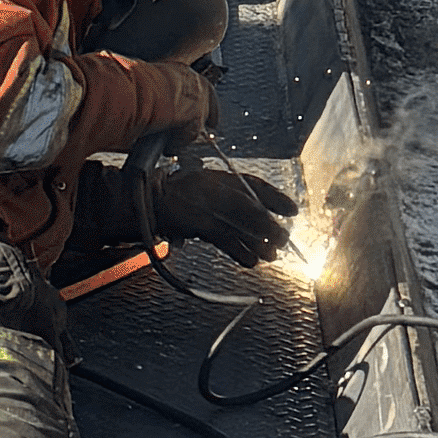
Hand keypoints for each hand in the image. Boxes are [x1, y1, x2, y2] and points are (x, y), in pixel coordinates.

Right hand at [132, 147, 295, 266]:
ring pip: (242, 222)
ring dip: (259, 241)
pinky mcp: (197, 221)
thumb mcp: (202, 189)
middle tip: (283, 238)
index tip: (292, 209)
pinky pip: (225, 238)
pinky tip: (250, 260)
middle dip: (270, 224)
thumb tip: (256, 219)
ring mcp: (205, 203)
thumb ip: (225, 199)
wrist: (144, 201)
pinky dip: (240, 251)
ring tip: (271, 254)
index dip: (276, 197)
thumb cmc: (172, 196)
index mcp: (218, 177)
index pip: (254, 184)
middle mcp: (214, 187)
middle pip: (251, 205)